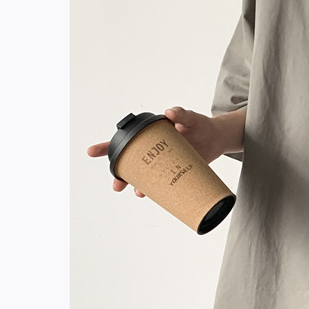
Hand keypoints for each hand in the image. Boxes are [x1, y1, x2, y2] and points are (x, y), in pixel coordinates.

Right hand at [86, 106, 224, 197]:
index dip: (106, 147)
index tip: (91, 152)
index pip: (124, 140)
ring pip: (144, 176)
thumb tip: (169, 112)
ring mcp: (164, 163)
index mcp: (151, 135)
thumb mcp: (191, 117)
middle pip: (130, 163)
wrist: (217, 139)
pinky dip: (157, 191)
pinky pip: (162, 184)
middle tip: (116, 185)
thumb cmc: (200, 124)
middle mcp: (154, 150)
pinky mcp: (175, 172)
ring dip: (138, 186)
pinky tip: (154, 196)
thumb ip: (181, 113)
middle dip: (120, 175)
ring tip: (138, 192)